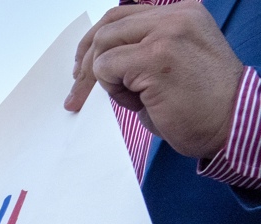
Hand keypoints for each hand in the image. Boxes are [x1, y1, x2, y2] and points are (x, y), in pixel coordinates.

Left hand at [65, 2, 242, 158]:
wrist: (230, 125)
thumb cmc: (200, 105)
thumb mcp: (171, 64)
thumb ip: (141, 51)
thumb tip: (97, 62)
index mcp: (181, 14)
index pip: (121, 16)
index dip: (94, 43)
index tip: (81, 70)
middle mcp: (176, 16)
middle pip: (107, 29)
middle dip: (86, 65)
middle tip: (77, 95)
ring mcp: (167, 34)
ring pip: (103, 47)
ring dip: (106, 79)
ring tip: (132, 98)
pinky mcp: (156, 57)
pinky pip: (107, 67)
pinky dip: (113, 90)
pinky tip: (138, 101)